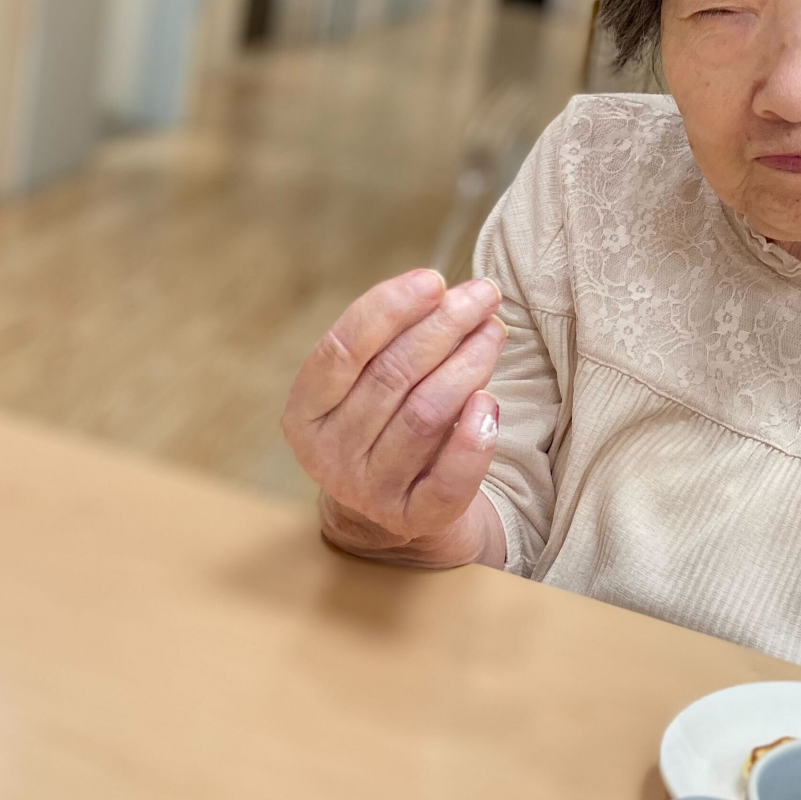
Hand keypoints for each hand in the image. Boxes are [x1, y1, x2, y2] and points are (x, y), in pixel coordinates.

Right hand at [282, 269, 507, 565]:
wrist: (397, 517)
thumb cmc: (386, 427)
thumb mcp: (369, 385)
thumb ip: (393, 341)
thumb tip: (449, 294)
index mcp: (306, 412)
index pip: (342, 348)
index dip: (389, 308)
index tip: (434, 280)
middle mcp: (329, 454)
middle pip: (391, 376)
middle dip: (443, 325)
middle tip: (484, 294)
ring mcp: (369, 491)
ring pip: (425, 415)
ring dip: (467, 364)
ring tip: (495, 330)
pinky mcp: (415, 519)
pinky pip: (448, 480)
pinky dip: (474, 441)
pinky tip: (492, 403)